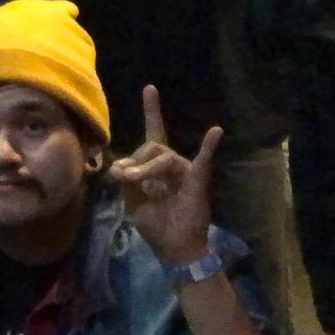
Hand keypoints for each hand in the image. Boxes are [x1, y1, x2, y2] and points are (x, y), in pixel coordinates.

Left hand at [110, 86, 220, 265]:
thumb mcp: (131, 199)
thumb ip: (124, 180)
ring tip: (135, 181)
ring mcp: (185, 171)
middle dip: (136, 161)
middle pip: (151, 146)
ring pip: (163, 156)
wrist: (173, 247)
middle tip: (125, 178)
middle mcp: (171, 163)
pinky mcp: (197, 181)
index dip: (152, 110)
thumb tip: (118, 166)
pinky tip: (216, 131)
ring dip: (146, 168)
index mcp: (155, 165)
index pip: (153, 132)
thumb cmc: (154, 223)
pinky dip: (209, 146)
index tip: (150, 88)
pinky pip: (203, 161)